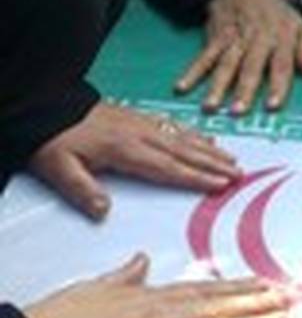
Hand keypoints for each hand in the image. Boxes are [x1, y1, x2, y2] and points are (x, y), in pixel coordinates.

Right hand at [25, 254, 287, 317]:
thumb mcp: (98, 287)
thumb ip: (127, 274)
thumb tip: (142, 258)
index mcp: (154, 296)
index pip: (206, 289)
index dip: (239, 287)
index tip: (265, 283)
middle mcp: (167, 315)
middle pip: (222, 306)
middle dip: (258, 303)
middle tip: (291, 297)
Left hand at [29, 103, 241, 219]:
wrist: (47, 106)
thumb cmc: (54, 138)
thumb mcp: (59, 167)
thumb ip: (82, 190)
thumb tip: (103, 211)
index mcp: (125, 149)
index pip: (168, 167)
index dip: (196, 177)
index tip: (221, 184)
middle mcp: (140, 135)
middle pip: (185, 152)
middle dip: (214, 164)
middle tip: (239, 173)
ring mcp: (142, 124)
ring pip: (184, 138)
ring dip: (210, 150)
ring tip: (232, 159)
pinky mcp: (139, 117)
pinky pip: (174, 125)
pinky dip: (194, 133)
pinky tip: (205, 137)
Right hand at [175, 0, 301, 114]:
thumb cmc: (273, 10)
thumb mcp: (298, 23)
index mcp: (281, 38)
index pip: (281, 65)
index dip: (277, 86)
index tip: (272, 106)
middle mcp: (257, 39)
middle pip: (250, 67)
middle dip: (243, 89)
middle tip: (238, 111)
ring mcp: (235, 38)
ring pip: (225, 64)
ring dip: (217, 85)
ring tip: (211, 106)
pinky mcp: (216, 37)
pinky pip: (203, 56)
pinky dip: (192, 71)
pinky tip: (183, 87)